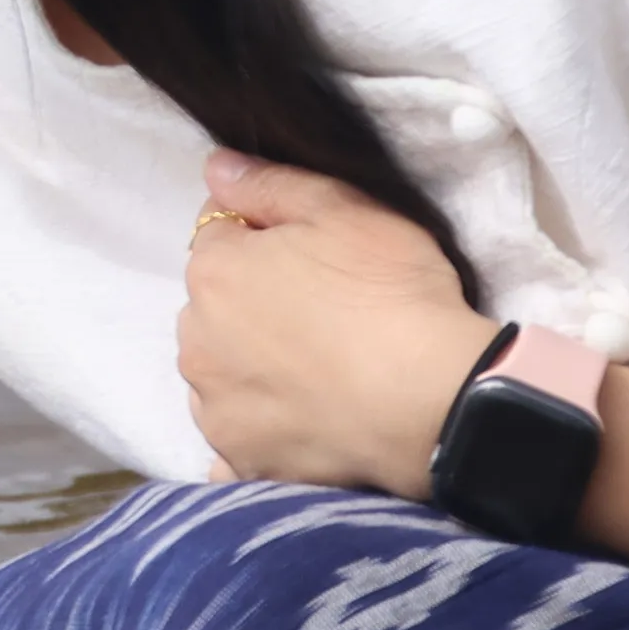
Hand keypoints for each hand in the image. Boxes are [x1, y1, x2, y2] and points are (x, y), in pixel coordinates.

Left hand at [174, 151, 487, 494]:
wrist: (432, 401)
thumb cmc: (392, 294)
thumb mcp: (345, 209)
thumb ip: (270, 184)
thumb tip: (216, 167)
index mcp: (214, 273)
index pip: (218, 240)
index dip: (265, 242)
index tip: (314, 259)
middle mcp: (196, 343)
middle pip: (215, 311)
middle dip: (252, 307)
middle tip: (325, 316)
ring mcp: (215, 410)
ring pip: (221, 376)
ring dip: (251, 370)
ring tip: (320, 374)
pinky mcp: (244, 462)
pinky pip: (235, 445)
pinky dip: (259, 435)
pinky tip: (300, 427)